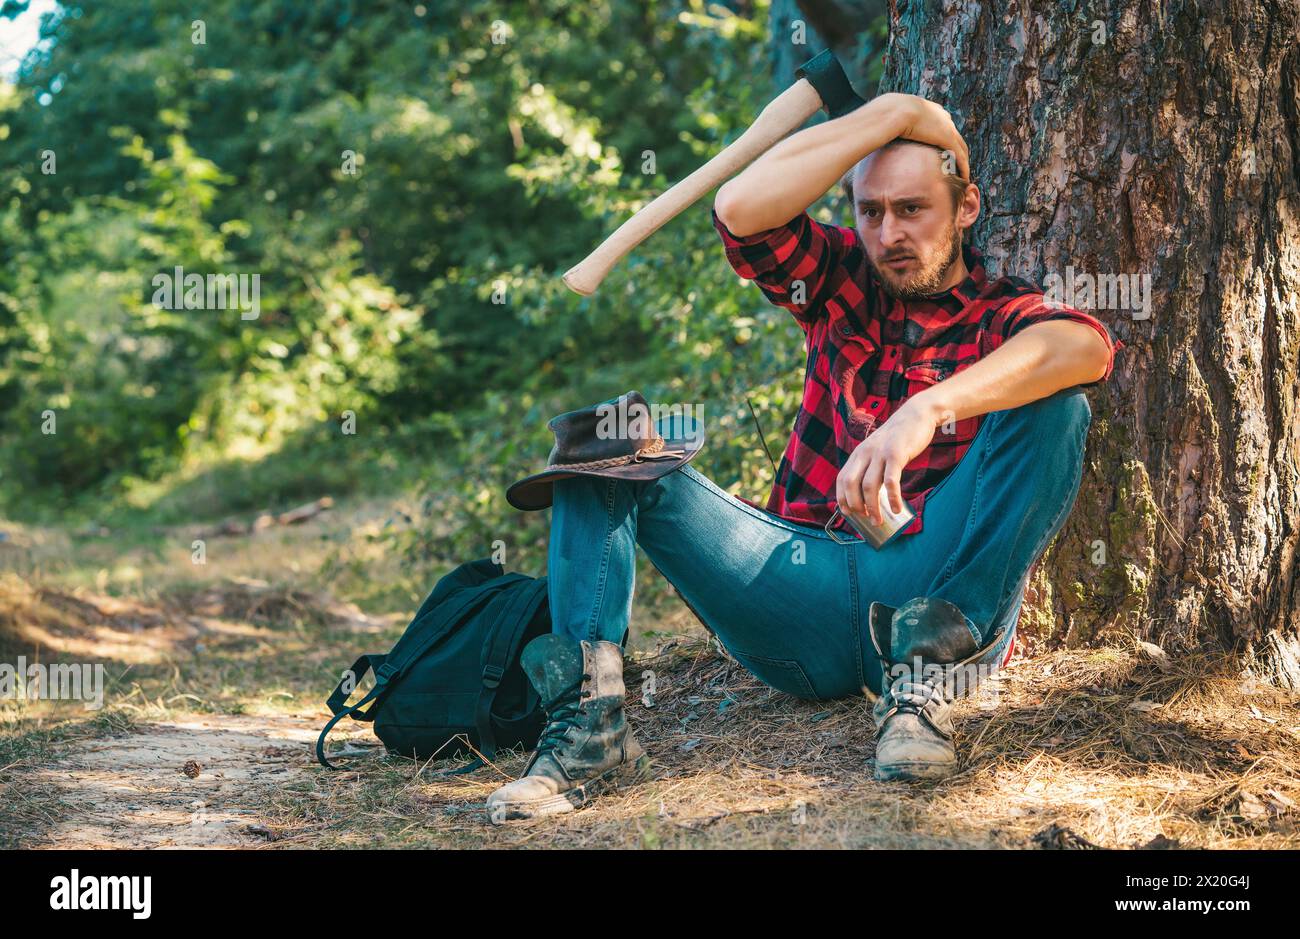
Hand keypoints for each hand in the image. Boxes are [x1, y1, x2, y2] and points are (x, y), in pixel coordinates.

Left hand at [835, 397, 940, 525]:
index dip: (842, 499)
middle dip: (855, 506)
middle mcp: (865, 453)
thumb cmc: (898, 438)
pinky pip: (891, 481)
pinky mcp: (896, 454)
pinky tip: (896, 508)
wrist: (917, 415)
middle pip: (851, 485)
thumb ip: (872, 466)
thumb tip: (872, 493)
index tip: (848, 514)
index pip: (842, 479)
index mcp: (858, 454)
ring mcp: (880, 453)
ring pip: (869, 486)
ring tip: (878, 520)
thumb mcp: (878, 449)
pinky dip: (892, 498)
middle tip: (865, 519)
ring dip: (872, 507)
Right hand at [885, 94, 970, 181]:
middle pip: (955, 136)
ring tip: (963, 174)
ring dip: (963, 161)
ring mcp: (947, 127)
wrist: (894, 111)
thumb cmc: (886, 114)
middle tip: (957, 164)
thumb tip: (875, 130)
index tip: (943, 149)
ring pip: (961, 147)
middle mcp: (942, 117)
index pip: (942, 125)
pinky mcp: (948, 139)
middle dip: (958, 150)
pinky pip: (960, 156)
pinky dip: (964, 167)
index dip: (944, 137)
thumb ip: (888, 124)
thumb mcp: (888, 117)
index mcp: (929, 109)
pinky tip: (965, 177)